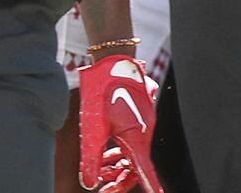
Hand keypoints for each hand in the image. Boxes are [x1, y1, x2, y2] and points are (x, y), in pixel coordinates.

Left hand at [78, 55, 160, 191]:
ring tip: (101, 175)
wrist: (114, 61)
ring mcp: (141, 126)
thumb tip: (89, 183)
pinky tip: (103, 156)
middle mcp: (143, 135)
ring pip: (133, 155)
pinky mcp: (136, 119)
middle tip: (105, 190)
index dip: (151, 187)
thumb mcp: (93, 127)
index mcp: (137, 139)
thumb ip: (91, 157)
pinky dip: (118, 152)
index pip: (145, 172)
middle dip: (121, 181)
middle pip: (137, 167)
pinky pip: (130, 142)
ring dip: (117, 167)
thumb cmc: (103, 91)